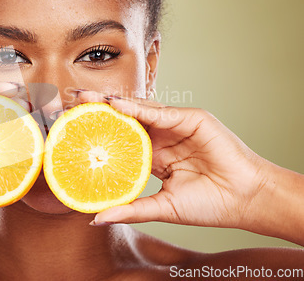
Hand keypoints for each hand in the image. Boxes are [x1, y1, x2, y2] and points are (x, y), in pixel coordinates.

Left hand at [79, 91, 303, 244]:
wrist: (245, 200)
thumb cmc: (210, 204)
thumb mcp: (162, 207)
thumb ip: (131, 209)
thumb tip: (96, 218)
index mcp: (155, 154)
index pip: (120, 139)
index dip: (97, 132)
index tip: (71, 129)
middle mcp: (162, 136)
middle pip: (125, 119)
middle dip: (98, 110)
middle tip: (70, 103)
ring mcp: (176, 125)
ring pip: (139, 110)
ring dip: (111, 103)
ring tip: (85, 98)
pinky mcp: (192, 119)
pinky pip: (160, 112)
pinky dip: (138, 108)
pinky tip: (115, 104)